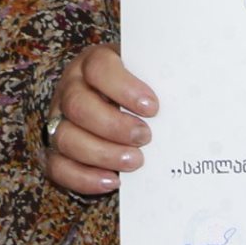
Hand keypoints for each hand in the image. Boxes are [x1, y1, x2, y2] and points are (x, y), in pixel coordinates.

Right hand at [45, 44, 157, 194]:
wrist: (118, 105)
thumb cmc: (139, 89)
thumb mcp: (146, 75)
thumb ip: (160, 82)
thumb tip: (190, 97)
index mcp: (92, 63)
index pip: (98, 67)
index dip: (123, 87)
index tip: (152, 107)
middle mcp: (70, 89)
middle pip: (78, 105)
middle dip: (113, 126)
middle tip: (145, 137)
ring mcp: (59, 120)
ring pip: (66, 137)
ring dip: (102, 153)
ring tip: (135, 161)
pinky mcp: (54, 149)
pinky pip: (58, 167)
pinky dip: (84, 177)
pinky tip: (113, 181)